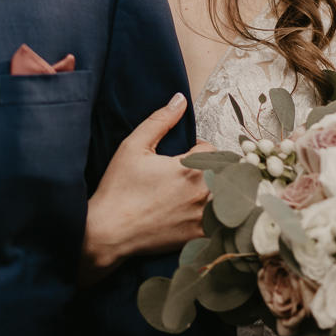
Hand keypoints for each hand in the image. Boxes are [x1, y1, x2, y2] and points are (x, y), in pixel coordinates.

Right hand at [79, 93, 211, 286]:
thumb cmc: (119, 189)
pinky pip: (222, 224)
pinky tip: (200, 215)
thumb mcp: (133, 146)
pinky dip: (218, 217)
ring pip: (227, 197)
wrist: (108, 232)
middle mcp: (203, 192)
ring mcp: (203, 217)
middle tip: (190, 174)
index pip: (211, 150)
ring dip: (218, 192)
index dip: (197, 150)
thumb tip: (180, 100)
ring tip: (196, 193)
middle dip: (211, 169)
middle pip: (225, 172)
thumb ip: (160, 120)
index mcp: (191, 167)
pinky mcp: (199, 236)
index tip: (183, 157)